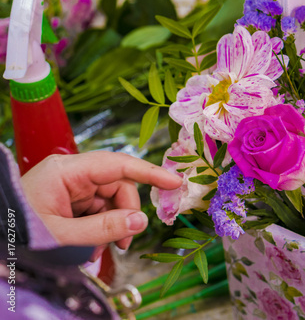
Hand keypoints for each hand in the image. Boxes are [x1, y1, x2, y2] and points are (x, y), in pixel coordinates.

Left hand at [21, 152, 181, 259]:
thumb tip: (142, 221)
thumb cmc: (18, 235)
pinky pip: (99, 209)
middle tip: (124, 243)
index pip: (118, 165)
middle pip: (117, 185)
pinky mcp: (70, 199)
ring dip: (113, 224)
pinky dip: (102, 227)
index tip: (176, 182)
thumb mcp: (63, 237)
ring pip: (111, 199)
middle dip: (125, 213)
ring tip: (101, 249)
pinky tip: (91, 245)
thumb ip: (105, 228)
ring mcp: (70, 187)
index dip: (150, 172)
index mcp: (66, 171)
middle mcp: (71, 174)